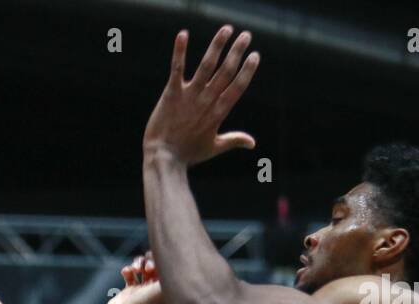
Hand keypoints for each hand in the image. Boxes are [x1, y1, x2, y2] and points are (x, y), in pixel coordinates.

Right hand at [103, 253, 164, 303]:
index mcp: (167, 288)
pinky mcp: (130, 290)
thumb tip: (173, 261)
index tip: (152, 268)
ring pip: (141, 266)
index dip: (158, 261)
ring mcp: (142, 289)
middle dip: (147, 261)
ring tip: (134, 270)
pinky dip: (127, 270)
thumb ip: (169, 273)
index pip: (167, 265)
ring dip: (137, 264)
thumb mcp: (162, 288)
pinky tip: (126, 273)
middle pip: (154, 263)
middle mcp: (156, 288)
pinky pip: (130, 273)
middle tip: (146, 270)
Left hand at [143, 26, 259, 165]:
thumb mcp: (214, 147)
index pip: (237, 88)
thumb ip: (233, 140)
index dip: (246, 71)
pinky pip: (177, 69)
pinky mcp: (171, 94)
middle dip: (237, 52)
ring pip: (206, 66)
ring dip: (217, 46)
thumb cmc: (188, 154)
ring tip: (227, 29)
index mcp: (218, 113)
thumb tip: (253, 143)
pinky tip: (183, 34)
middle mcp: (206, 102)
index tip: (255, 55)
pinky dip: (180, 51)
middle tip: (246, 35)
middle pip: (225, 72)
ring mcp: (189, 97)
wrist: (163, 158)